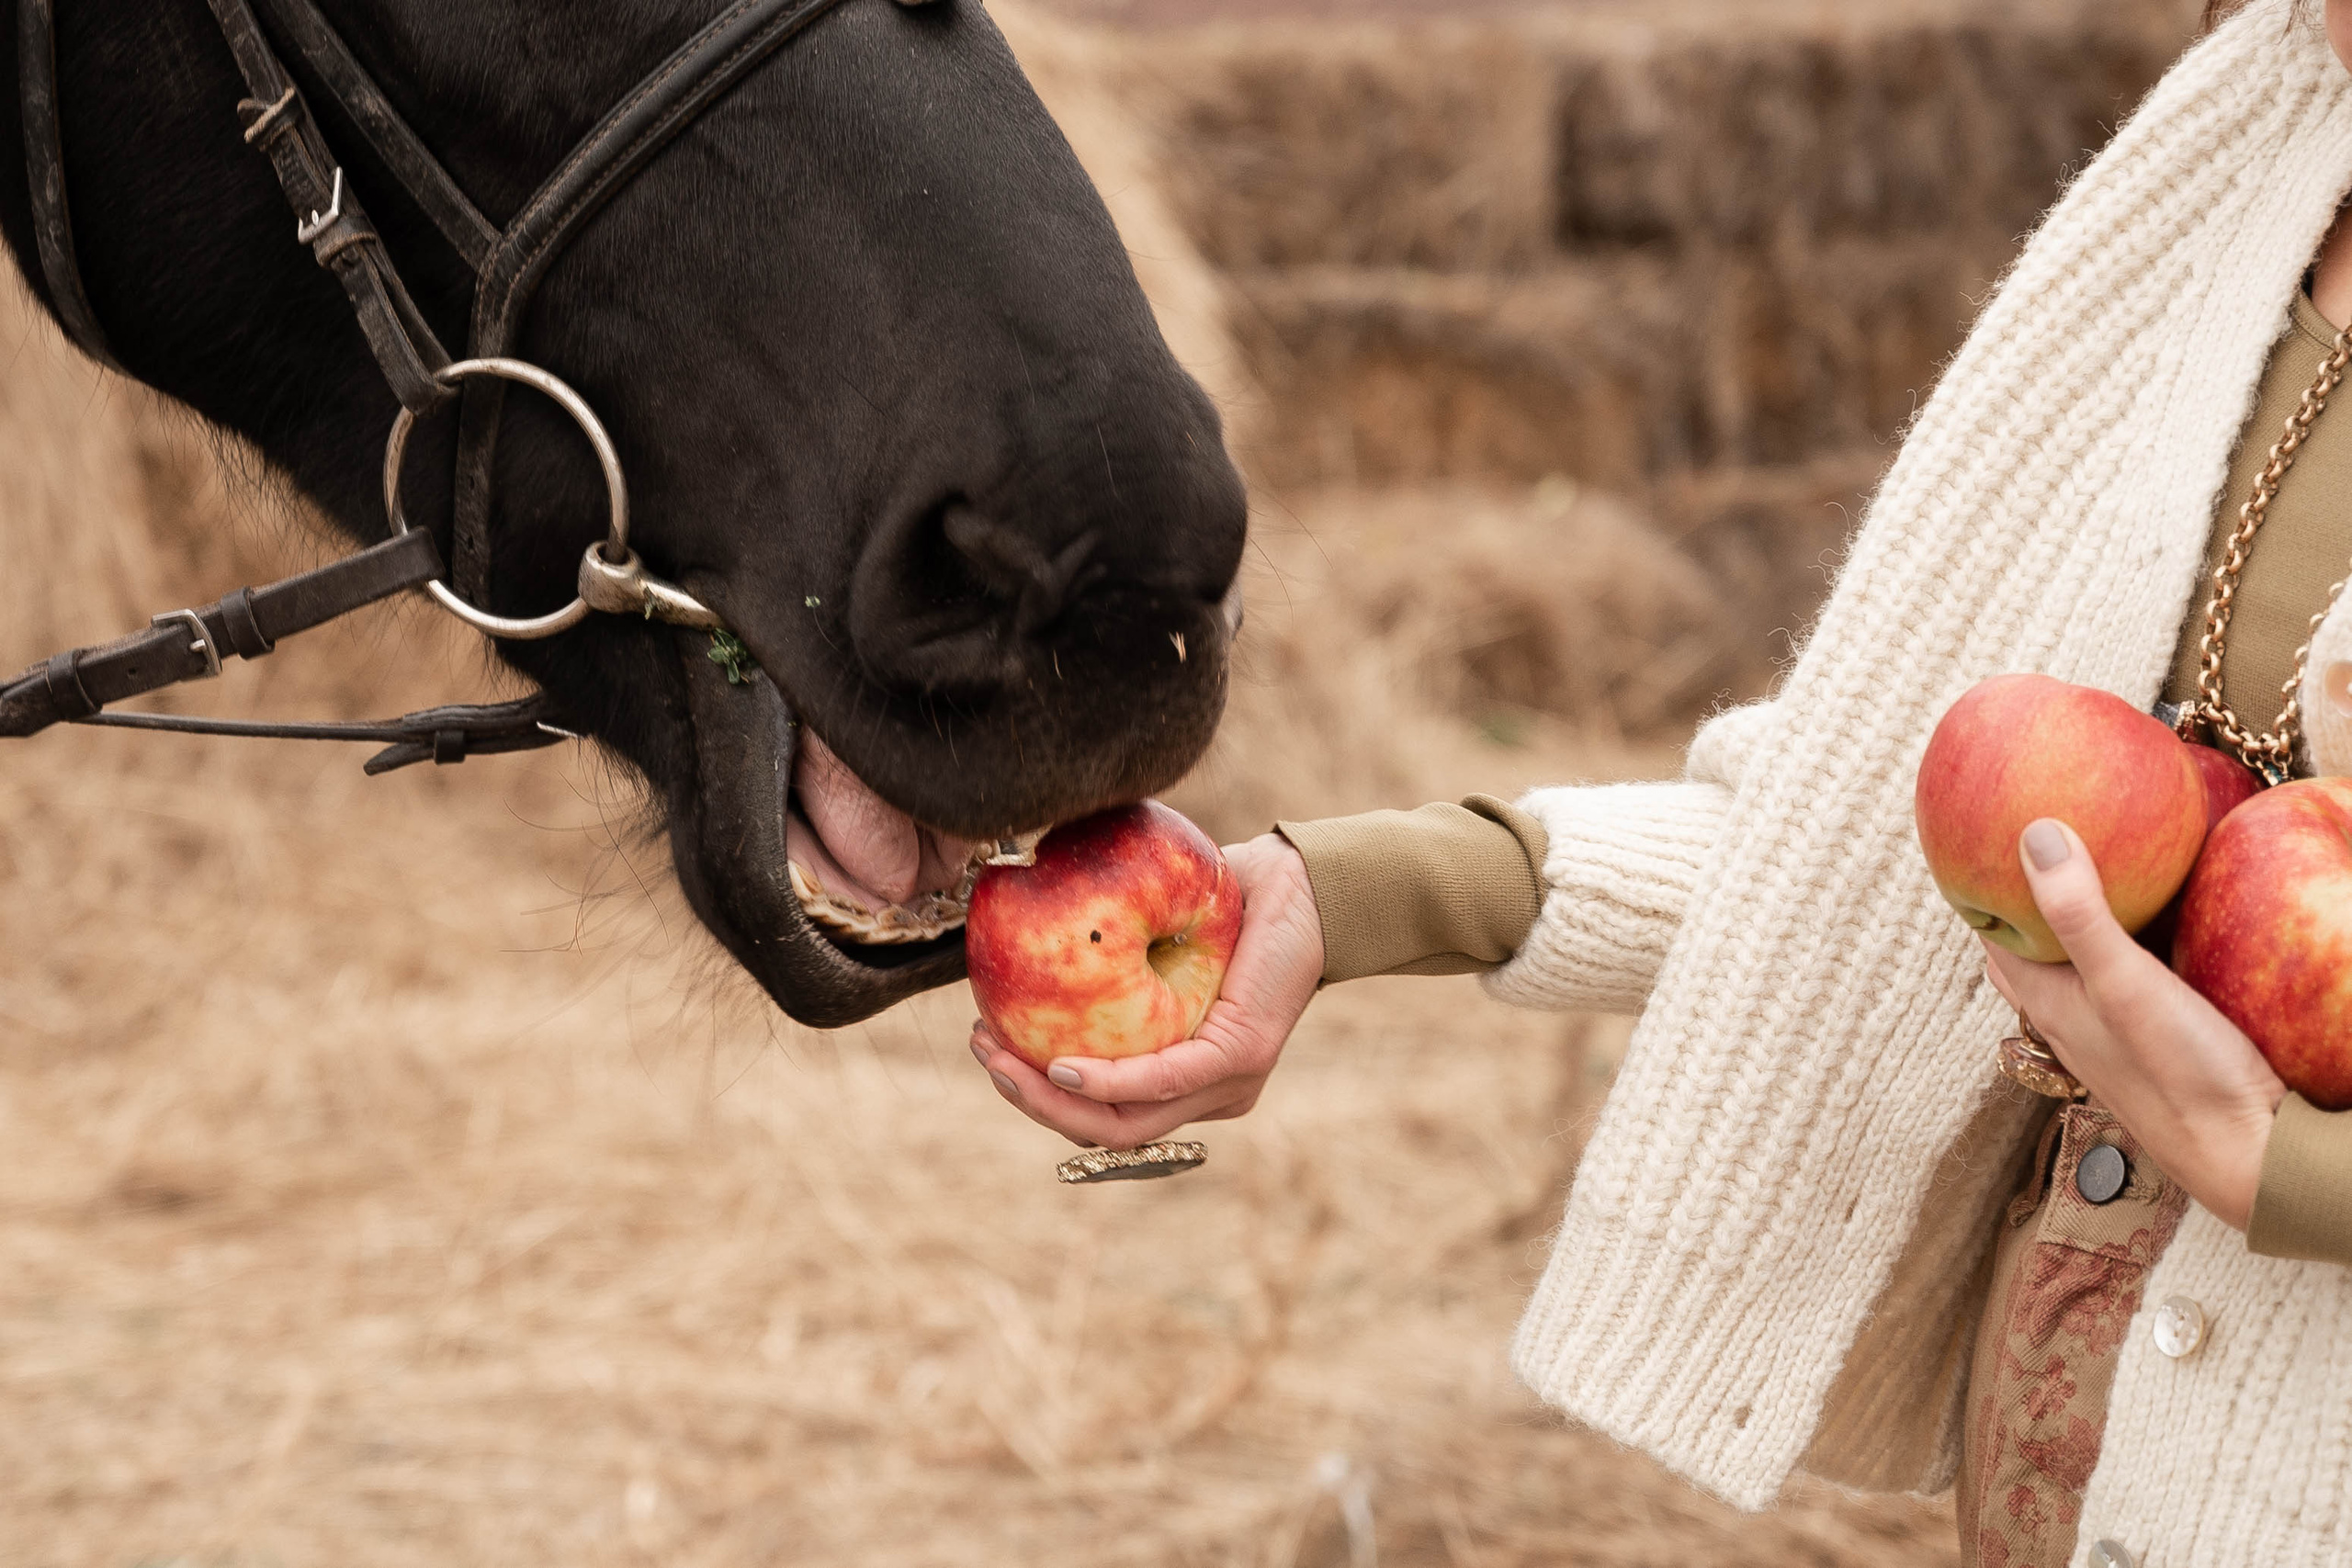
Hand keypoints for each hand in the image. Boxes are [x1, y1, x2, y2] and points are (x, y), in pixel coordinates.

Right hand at [969, 832, 1325, 1149]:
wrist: (1310, 883)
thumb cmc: (1236, 901)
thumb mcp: (1156, 927)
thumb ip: (1105, 942)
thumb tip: (1022, 916)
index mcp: (1186, 1074)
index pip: (1101, 1108)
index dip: (1038, 1092)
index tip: (990, 1048)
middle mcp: (1207, 1094)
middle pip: (1103, 1129)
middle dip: (1030, 1101)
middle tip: (983, 1055)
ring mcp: (1226, 1086)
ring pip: (1124, 1123)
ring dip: (1051, 1099)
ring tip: (1000, 1060)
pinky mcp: (1240, 1059)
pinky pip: (1164, 1083)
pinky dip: (1108, 1083)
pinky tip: (1062, 1066)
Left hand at [1982, 818, 2286, 1229]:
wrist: (2248, 1155)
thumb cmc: (2180, 1074)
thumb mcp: (2123, 982)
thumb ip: (2078, 914)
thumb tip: (2034, 835)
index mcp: (2045, 1003)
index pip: (1994, 933)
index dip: (1987, 885)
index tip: (1990, 838)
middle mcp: (2067, 1021)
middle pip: (2027, 951)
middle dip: (2024, 903)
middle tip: (2035, 853)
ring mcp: (2108, 1036)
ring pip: (2074, 969)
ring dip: (2073, 927)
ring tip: (2092, 877)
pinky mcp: (2150, 1044)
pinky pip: (2120, 985)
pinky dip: (2122, 950)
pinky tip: (2154, 933)